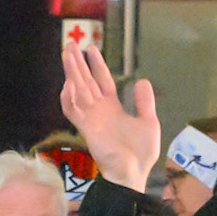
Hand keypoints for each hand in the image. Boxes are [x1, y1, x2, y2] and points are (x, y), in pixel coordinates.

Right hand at [59, 42, 159, 191]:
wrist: (132, 172)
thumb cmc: (141, 152)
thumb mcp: (149, 122)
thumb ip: (144, 102)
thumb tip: (142, 80)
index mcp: (112, 107)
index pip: (102, 81)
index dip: (96, 65)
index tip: (91, 48)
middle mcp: (99, 109)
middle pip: (86, 81)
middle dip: (78, 63)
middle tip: (71, 44)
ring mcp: (91, 118)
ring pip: (77, 90)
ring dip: (71, 72)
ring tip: (67, 54)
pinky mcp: (86, 128)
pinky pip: (73, 110)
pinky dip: (69, 98)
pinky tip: (69, 83)